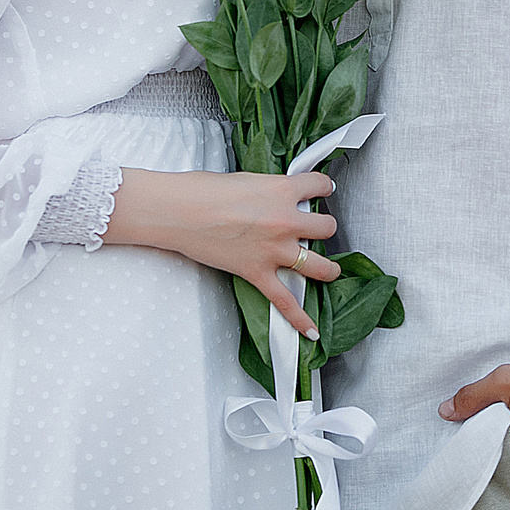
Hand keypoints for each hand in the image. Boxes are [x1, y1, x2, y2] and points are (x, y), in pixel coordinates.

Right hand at [102, 168, 341, 336]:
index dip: (322, 187)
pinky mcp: (258, 272)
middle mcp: (285, 220)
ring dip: (328, 269)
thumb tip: (272, 197)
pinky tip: (311, 330)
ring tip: (330, 270)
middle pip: (326, 227)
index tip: (323, 189)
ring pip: (319, 265)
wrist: (179, 211)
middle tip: (316, 228)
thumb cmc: (202, 190)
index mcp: (281, 190)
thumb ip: (267, 190)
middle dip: (323, 227)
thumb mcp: (245, 179)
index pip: (318, 185)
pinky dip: (300, 318)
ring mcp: (274, 250)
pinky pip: (285, 300)